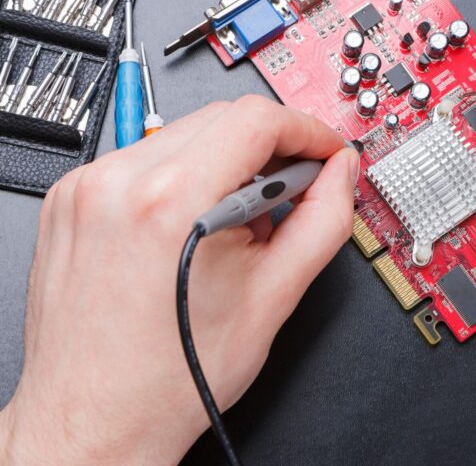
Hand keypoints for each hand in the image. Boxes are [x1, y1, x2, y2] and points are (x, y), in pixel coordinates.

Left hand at [0, 96, 358, 465]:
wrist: (94, 421)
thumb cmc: (171, 376)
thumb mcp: (275, 295)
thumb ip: (324, 219)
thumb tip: (341, 174)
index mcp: (171, 200)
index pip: (257, 119)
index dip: (306, 130)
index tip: (324, 151)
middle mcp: (118, 183)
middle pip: (221, 118)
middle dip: (270, 146)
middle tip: (295, 188)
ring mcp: (86, 190)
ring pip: (182, 134)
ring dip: (226, 162)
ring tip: (240, 222)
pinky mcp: (69, 202)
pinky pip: (144, 161)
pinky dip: (182, 178)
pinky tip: (197, 226)